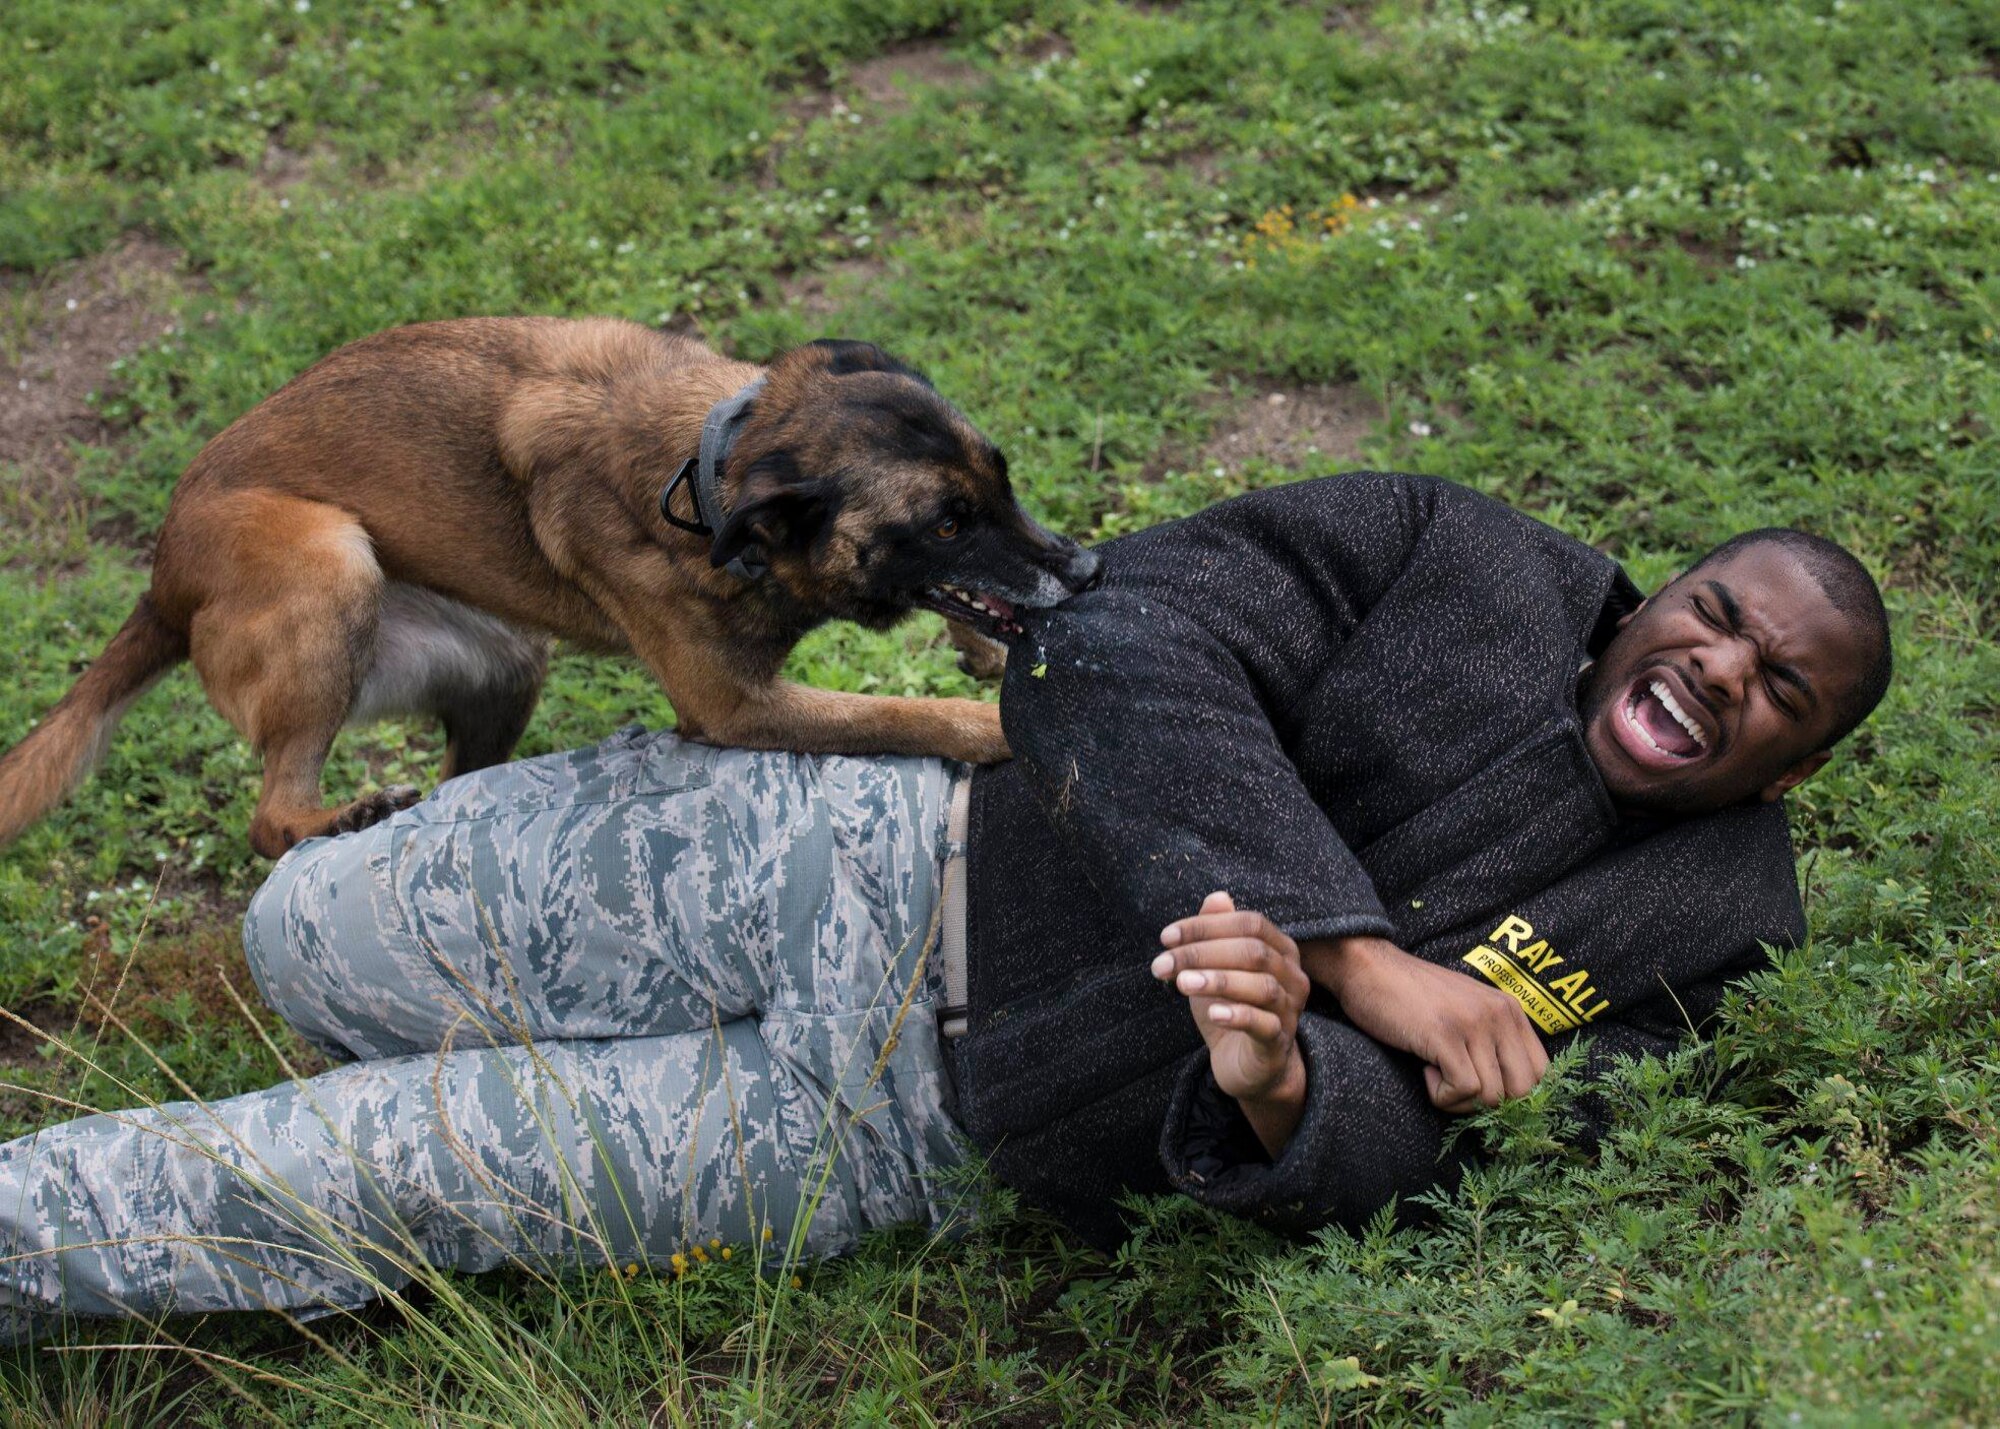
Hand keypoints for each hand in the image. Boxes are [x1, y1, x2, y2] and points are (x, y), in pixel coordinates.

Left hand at [1154, 892, 1310, 1155]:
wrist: (1249, 1068)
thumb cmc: (1231, 1010)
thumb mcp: (1215, 970)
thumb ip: (1215, 935)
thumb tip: (1217, 896)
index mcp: (1281, 950)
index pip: (1249, 924)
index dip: (1207, 926)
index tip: (1166, 937)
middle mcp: (1293, 976)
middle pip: (1253, 951)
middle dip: (1203, 953)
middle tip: (1163, 964)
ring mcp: (1290, 1010)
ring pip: (1262, 986)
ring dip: (1218, 980)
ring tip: (1182, 983)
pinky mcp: (1279, 1042)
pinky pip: (1264, 1024)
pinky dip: (1237, 1014)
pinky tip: (1212, 1013)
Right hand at [1302, 935, 1547, 1113]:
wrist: (1367, 966)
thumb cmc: (1411, 995)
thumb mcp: (1465, 1009)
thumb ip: (1491, 1038)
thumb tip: (1507, 1095)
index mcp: (1509, 1009)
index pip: (1541, 1072)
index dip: (1514, 1094)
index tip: (1480, 1090)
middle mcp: (1499, 1014)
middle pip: (1523, 1091)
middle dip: (1489, 1104)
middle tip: (1456, 1087)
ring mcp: (1473, 1023)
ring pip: (1492, 1096)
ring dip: (1459, 1101)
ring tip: (1435, 1074)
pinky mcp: (1445, 1035)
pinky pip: (1463, 1089)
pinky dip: (1442, 1096)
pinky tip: (1425, 1071)